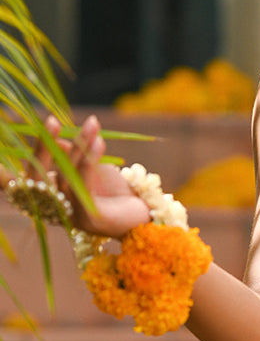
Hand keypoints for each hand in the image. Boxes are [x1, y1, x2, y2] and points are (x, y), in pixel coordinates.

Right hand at [37, 114, 149, 237]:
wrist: (144, 215)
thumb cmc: (116, 192)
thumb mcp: (91, 170)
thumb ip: (73, 158)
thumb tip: (57, 141)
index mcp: (52, 198)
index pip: (34, 172)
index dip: (38, 148)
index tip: (50, 122)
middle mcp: (56, 210)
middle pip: (40, 178)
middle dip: (44, 148)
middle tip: (52, 121)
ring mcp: (71, 216)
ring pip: (66, 178)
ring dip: (80, 147)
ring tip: (92, 126)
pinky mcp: (89, 219)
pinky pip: (83, 187)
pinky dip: (89, 162)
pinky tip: (98, 142)